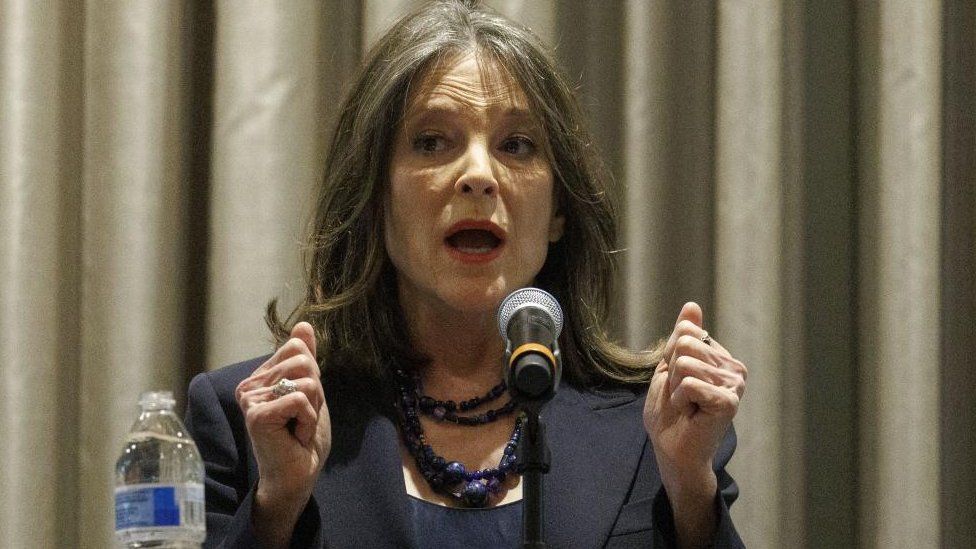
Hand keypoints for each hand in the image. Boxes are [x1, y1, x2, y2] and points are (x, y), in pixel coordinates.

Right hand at [235, 322, 330, 545]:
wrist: (297, 475)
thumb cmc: (302, 439)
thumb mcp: (310, 391)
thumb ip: (305, 358)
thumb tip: (303, 325)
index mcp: (259, 377)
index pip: (297, 348)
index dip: (313, 376)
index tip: (303, 404)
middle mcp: (249, 386)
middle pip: (304, 362)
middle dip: (315, 393)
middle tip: (301, 419)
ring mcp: (250, 399)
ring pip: (305, 380)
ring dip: (313, 408)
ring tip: (297, 428)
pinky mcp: (257, 414)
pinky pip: (300, 399)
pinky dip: (308, 420)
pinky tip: (295, 437)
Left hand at [643, 303, 746, 546]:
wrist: (671, 449)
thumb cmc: (670, 412)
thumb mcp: (669, 367)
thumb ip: (681, 337)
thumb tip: (692, 306)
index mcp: (721, 357)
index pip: (686, 333)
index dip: (670, 358)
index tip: (678, 382)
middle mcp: (734, 367)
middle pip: (685, 344)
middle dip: (672, 371)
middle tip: (682, 395)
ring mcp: (734, 384)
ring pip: (685, 363)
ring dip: (675, 387)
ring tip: (687, 405)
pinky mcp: (729, 401)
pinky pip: (689, 383)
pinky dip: (680, 399)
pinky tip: (691, 413)